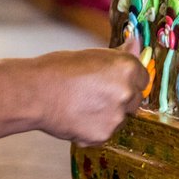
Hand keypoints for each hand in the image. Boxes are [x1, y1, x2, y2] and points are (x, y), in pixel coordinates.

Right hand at [32, 46, 148, 146]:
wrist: (35, 92)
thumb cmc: (58, 68)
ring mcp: (116, 117)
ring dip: (107, 115)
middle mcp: (127, 93)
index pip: (143, 78)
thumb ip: (118, 55)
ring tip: (81, 106)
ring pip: (120, 119)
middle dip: (120, 99)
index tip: (113, 81)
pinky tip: (77, 117)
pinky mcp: (103, 135)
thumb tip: (136, 43)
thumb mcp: (91, 55)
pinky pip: (104, 133)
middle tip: (94, 94)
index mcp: (127, 68)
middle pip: (135, 100)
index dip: (127, 80)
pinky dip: (94, 128)